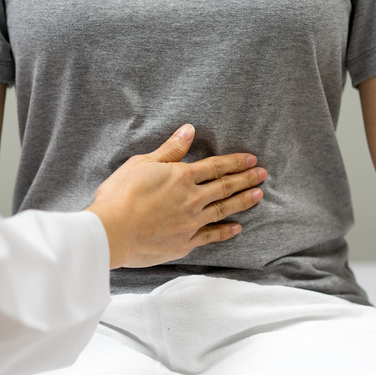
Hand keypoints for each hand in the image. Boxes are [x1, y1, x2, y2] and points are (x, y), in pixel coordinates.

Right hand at [87, 124, 266, 268]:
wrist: (112, 232)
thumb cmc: (120, 196)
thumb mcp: (142, 164)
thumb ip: (169, 150)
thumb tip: (188, 130)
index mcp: (181, 177)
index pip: (215, 167)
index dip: (235, 162)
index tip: (251, 160)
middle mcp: (192, 199)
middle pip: (225, 187)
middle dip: (246, 179)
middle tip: (263, 175)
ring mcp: (191, 223)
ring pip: (223, 210)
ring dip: (243, 202)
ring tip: (259, 196)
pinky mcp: (184, 243)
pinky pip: (211, 236)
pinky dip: (225, 232)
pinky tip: (237, 228)